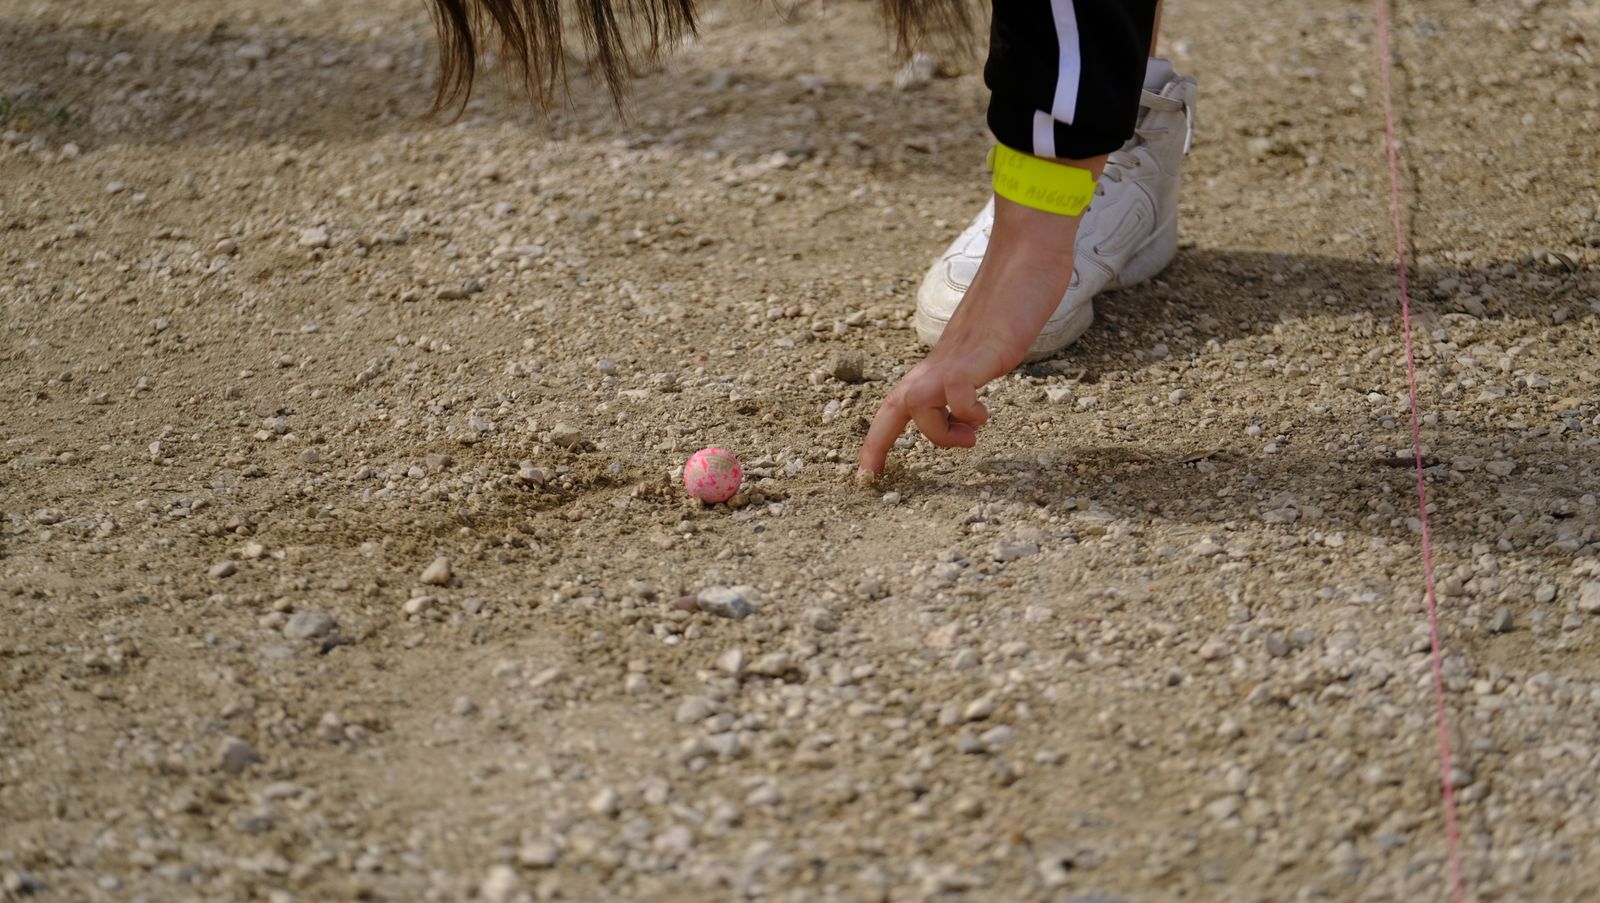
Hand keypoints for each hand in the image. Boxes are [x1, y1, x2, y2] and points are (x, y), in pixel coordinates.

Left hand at [856, 183, 1101, 476]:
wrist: (1026, 254)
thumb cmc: (1014, 295)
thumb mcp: (990, 346)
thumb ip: (976, 369)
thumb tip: (971, 394)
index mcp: (941, 362)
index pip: (898, 401)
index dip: (878, 438)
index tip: (867, 473)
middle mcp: (942, 362)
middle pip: (894, 404)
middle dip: (877, 444)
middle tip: (872, 477)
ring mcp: (960, 357)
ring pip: (918, 404)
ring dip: (940, 433)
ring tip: (971, 435)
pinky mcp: (982, 351)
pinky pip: (957, 392)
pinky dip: (967, 412)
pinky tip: (986, 413)